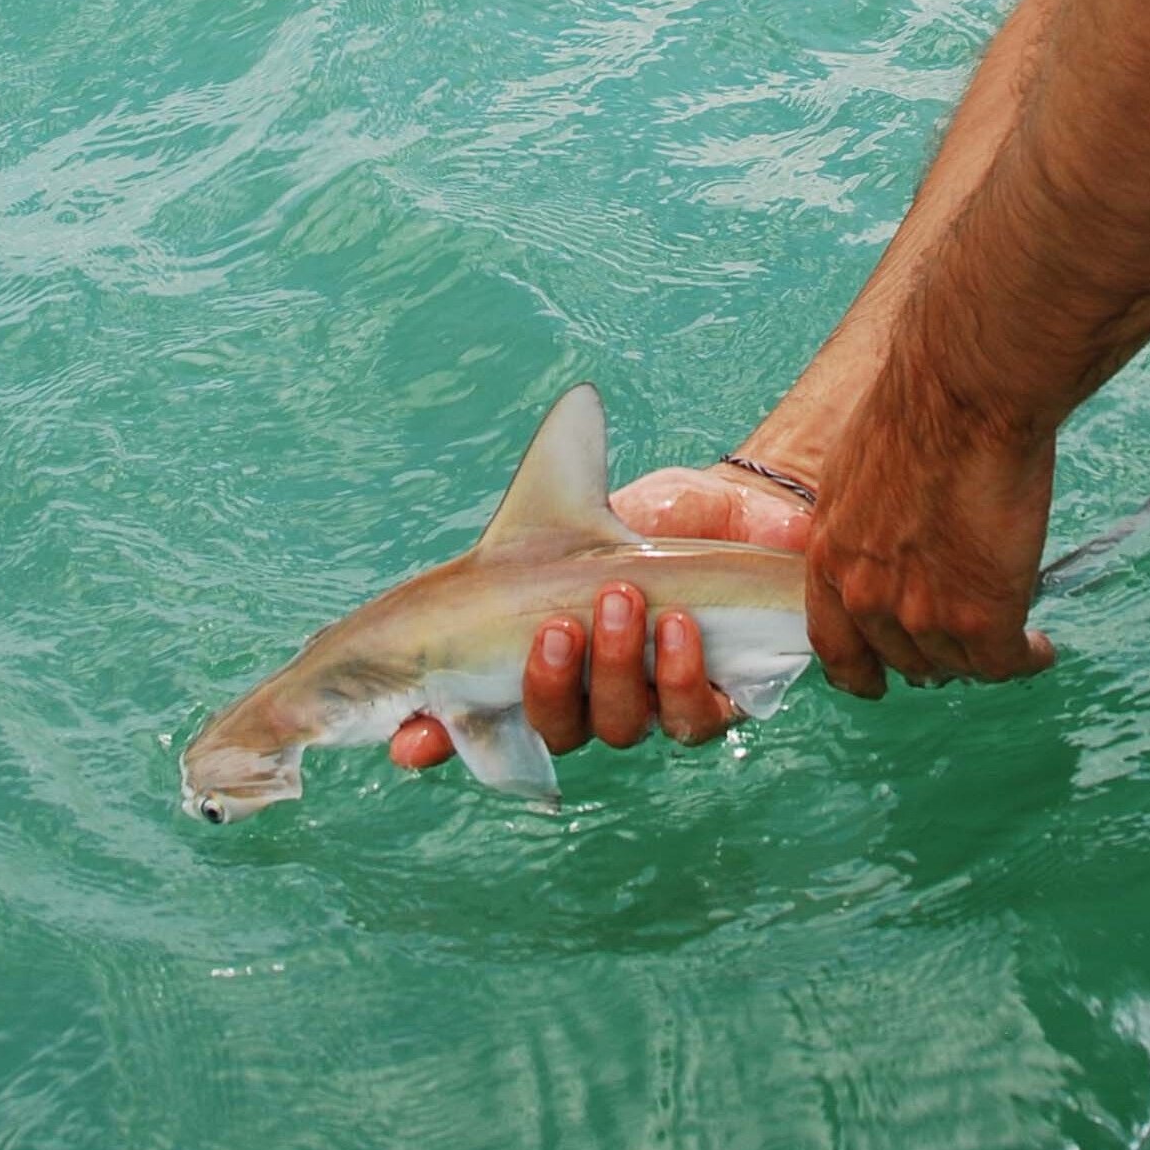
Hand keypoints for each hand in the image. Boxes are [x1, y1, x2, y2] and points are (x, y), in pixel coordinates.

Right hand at [389, 461, 813, 771]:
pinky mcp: (714, 703)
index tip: (410, 741)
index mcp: (545, 660)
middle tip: (558, 624)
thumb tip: (572, 408)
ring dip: (614, 668)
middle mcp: (592, 697)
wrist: (739, 520)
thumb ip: (561, 482)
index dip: (440, 738)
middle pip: (556, 727)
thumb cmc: (651, 523)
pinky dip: (680, 678)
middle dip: (550, 682)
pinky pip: (690, 720)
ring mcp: (651, 706)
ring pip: (619, 726)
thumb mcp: (594, 506)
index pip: (481, 715)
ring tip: (621, 598)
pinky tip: (676, 627)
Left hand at [807, 365, 1055, 698]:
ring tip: (1012, 641)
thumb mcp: (859, 469)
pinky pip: (1005, 663)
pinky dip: (1026, 658)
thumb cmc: (921, 407)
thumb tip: (890, 538)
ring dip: (983, 657)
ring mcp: (924, 613)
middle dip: (933, 654)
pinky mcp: (982, 617)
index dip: (857, 670)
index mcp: (831, 555)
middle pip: (903, 660)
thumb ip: (866, 521)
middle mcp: (868, 596)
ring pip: (957, 664)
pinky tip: (1040, 647)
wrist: (966, 395)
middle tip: (964, 639)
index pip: (832, 643)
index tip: (875, 680)